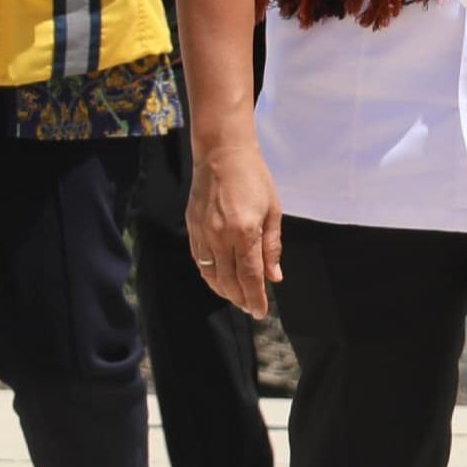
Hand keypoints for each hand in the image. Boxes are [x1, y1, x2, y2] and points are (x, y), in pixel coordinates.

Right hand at [186, 138, 283, 319]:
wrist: (222, 154)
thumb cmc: (254, 179)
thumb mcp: (272, 211)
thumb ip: (272, 247)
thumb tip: (274, 277)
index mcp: (245, 232)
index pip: (250, 276)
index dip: (255, 297)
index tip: (260, 312)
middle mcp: (220, 236)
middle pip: (229, 280)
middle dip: (240, 298)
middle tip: (250, 308)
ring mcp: (203, 232)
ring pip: (211, 274)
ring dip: (224, 291)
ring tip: (237, 298)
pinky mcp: (192, 227)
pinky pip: (200, 260)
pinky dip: (210, 275)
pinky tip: (219, 280)